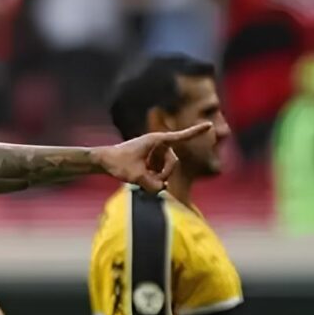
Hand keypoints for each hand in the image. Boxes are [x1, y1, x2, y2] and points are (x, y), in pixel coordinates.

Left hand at [90, 124, 210, 192]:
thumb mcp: (134, 176)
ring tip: (141, 178)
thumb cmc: (117, 163)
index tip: (209, 125)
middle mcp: (158, 145)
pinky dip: (153, 179)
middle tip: (149, 180)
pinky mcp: (152, 161)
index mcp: (156, 140)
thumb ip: (151, 184)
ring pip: (167, 170)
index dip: (195, 132)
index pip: (180, 137)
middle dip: (164, 174)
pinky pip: (160, 173)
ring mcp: (156, 153)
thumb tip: (162, 189)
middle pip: (173, 163)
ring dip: (157, 178)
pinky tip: (141, 178)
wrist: (104, 161)